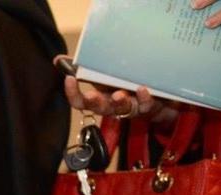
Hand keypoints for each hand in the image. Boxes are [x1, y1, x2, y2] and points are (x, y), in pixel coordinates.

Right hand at [61, 75, 178, 122]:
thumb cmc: (129, 86)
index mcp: (100, 99)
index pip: (80, 102)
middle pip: (100, 108)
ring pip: (123, 109)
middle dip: (96, 103)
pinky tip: (143, 89)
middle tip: (93, 96)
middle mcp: (114, 106)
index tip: (69, 80)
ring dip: (119, 103)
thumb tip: (59, 60)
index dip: (72, 94)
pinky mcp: (150, 106)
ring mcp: (132, 107)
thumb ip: (85, 69)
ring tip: (119, 95)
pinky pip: (147, 105)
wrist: (161, 98)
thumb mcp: (106, 75)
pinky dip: (144, 98)